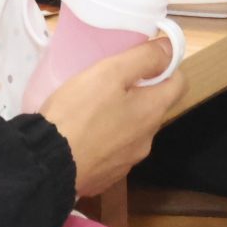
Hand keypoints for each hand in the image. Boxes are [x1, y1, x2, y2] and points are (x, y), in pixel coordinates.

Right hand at [38, 36, 187, 197]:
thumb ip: (144, 58)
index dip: (165, 68)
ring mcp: (126, 162)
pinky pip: (112, 151)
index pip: (179, 83)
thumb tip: (170, 49)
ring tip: (92, 107)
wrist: (47, 165)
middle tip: (110, 82)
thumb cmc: (78, 113)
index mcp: (153, 112)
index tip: (141, 62)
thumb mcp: (110, 73)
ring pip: (132, 130)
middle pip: (154, 107)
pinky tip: (83, 134)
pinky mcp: (106, 176)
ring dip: (120, 117)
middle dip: (139, 92)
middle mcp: (147, 140)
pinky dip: (104, 139)